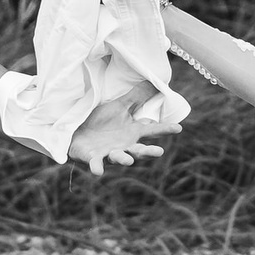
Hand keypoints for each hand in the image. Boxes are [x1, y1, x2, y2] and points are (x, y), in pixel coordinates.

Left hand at [67, 91, 182, 175]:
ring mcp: (109, 153)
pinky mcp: (93, 158)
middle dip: (149, 152)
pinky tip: (98, 171)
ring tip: (128, 160)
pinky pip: (96, 164)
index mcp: (132, 132)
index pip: (152, 130)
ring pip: (119, 158)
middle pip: (139, 150)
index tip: (178, 128)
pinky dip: (97, 167)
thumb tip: (157, 83)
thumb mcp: (119, 106)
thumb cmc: (101, 121)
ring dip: (124, 159)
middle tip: (159, 152)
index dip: (165, 130)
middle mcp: (124, 145)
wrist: (76, 131)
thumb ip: (137, 97)